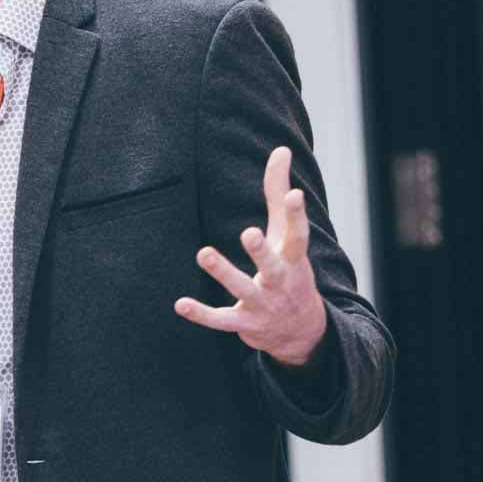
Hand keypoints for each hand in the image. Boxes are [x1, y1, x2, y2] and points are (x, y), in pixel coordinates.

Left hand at [174, 146, 327, 368]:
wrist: (302, 332)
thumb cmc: (290, 270)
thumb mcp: (287, 235)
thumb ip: (279, 193)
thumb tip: (281, 149)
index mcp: (293, 259)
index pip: (298, 235)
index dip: (297, 215)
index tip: (295, 194)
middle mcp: (280, 282)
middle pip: (273, 267)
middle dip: (261, 252)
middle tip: (248, 233)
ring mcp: (263, 305)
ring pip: (243, 290)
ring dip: (224, 273)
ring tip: (204, 252)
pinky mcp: (244, 324)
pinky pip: (221, 320)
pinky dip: (202, 314)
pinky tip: (180, 303)